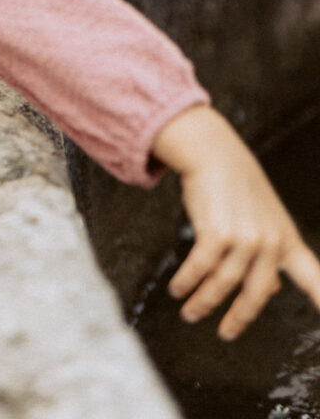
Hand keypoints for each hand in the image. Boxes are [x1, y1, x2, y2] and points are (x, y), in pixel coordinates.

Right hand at [152, 107, 319, 339]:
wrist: (213, 151)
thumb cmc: (236, 185)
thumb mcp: (262, 219)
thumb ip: (269, 256)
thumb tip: (271, 291)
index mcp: (287, 239)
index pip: (314, 278)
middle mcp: (270, 242)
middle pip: (256, 295)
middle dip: (238, 319)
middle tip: (225, 333)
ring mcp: (246, 237)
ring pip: (222, 285)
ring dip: (202, 302)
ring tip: (189, 312)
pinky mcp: (217, 233)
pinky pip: (199, 268)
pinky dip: (186, 282)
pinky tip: (177, 288)